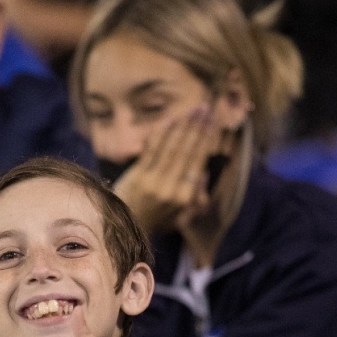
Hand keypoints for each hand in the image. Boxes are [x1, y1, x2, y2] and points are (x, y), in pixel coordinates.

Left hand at [113, 107, 219, 235]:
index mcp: (184, 197)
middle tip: (206, 109)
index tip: (213, 123)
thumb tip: (204, 174)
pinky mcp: (137, 176)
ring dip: (184, 126)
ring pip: (173, 148)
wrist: (123, 227)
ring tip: (194, 110)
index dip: (206, 141)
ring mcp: (153, 181)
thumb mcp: (179, 217)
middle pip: (188, 152)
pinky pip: (153, 150)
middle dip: (198, 128)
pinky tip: (171, 120)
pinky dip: (163, 133)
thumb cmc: (153, 221)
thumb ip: (195, 199)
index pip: (198, 163)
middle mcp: (171, 188)